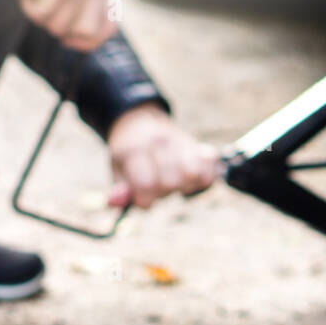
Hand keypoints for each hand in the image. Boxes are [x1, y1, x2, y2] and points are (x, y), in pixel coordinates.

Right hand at [18, 0, 116, 51]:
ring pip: (61, 27)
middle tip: (46, 14)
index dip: (91, 40)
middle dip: (64, 32)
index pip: (109, 25)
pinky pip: (42, 15)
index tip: (70, 41)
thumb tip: (80, 39)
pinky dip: (29, 7)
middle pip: (88, 31)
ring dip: (42, 18)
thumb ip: (80, 3)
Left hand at [106, 103, 222, 208]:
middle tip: (157, 185)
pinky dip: (204, 177)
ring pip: (192, 175)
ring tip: (174, 182)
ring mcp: (180, 140)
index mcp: (134, 148)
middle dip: (163, 192)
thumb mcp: (117, 169)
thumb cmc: (128, 154)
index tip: (143, 199)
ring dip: (184, 185)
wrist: (139, 122)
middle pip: (170, 183)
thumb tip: (115, 202)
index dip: (145, 199)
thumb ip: (120, 189)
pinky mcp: (197, 144)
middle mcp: (159, 141)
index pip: (147, 184)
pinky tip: (193, 177)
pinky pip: (209, 167)